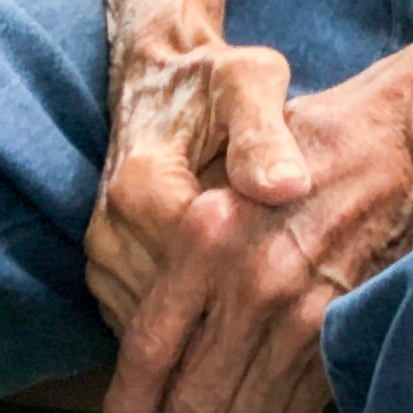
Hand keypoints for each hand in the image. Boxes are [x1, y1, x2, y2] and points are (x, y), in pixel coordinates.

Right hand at [87, 26, 311, 334]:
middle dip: (234, 322)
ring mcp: (103, 253)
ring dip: (208, 332)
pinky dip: (187, 329)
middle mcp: (111, 226)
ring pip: (157, 324)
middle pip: (176, 306)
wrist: (161, 79)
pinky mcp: (106, 269)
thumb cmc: (215, 80)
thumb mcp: (250, 84)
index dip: (255, 287)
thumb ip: (264, 135)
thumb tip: (287, 187)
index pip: (198, 266)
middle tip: (299, 328)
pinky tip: (237, 322)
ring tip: (273, 333)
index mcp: (144, 184)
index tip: (309, 293)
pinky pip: (146, 321)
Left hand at [99, 48, 412, 412]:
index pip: (149, 350)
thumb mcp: (221, 176)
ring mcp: (307, 312)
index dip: (129, 406)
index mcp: (206, 237)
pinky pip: (299, 405)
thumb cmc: (299, 150)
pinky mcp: (346, 328)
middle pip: (195, 399)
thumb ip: (175, 246)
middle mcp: (253, 282)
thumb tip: (132, 324)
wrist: (400, 141)